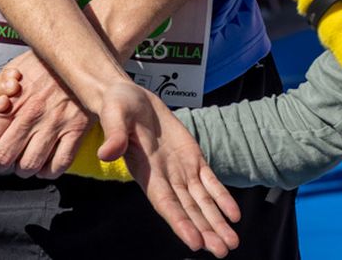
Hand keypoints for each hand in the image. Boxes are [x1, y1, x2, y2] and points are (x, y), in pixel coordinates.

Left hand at [0, 52, 90, 178]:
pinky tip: (47, 163)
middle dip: (0, 164)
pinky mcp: (78, 129)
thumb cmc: (45, 63)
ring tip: (26, 162)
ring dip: (24, 169)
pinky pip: (60, 163)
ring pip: (30, 165)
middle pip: (3, 158)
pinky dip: (50, 170)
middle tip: (5, 160)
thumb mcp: (12, 70)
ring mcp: (55, 123)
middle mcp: (31, 115)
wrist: (81, 53)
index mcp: (12, 102)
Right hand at [101, 83, 241, 257]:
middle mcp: (164, 177)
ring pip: (201, 201)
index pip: (165, 203)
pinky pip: (210, 182)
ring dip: (216, 222)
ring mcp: (180, 170)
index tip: (195, 242)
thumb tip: (107, 152)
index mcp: (146, 171)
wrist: (132, 98)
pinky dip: (222, 198)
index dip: (180, 222)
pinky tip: (234, 216)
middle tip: (222, 251)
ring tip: (231, 243)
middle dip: (205, 230)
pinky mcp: (192, 159)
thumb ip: (114, 135)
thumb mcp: (114, 115)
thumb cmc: (118, 106)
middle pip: (187, 210)